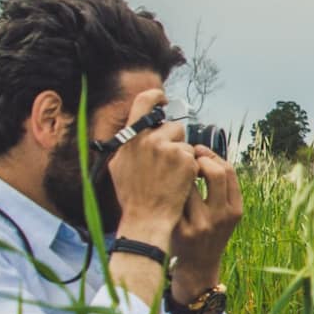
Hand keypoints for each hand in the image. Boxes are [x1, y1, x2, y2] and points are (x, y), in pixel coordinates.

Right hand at [106, 88, 196, 244]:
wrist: (147, 217)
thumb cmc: (132, 195)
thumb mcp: (119, 165)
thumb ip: (129, 143)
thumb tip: (136, 128)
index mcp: (131, 138)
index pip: (144, 101)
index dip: (156, 96)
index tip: (163, 99)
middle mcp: (150, 139)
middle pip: (173, 127)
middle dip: (175, 142)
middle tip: (167, 163)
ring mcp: (170, 149)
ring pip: (186, 143)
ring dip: (184, 156)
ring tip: (171, 176)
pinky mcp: (187, 160)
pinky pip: (194, 157)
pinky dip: (191, 168)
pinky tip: (179, 181)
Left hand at [170, 146, 242, 298]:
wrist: (198, 266)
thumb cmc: (209, 232)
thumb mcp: (225, 214)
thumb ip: (221, 189)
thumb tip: (205, 153)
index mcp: (235, 210)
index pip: (229, 172)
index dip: (213, 156)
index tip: (200, 152)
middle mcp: (221, 216)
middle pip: (216, 173)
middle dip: (201, 159)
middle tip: (188, 157)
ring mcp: (201, 224)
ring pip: (191, 184)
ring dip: (182, 174)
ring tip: (176, 172)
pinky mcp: (181, 230)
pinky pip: (175, 200)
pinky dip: (170, 190)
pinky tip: (166, 187)